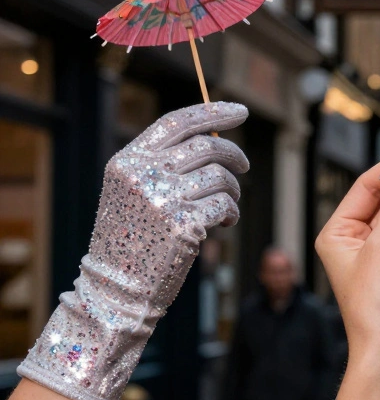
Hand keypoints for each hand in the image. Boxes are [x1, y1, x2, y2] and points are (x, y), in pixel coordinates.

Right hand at [19, 103, 247, 399]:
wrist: (116, 288)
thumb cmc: (131, 238)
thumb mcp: (132, 192)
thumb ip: (161, 163)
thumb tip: (212, 137)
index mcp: (127, 161)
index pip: (176, 122)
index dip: (212, 112)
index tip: (238, 110)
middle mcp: (143, 175)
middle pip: (207, 146)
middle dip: (233, 154)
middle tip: (244, 165)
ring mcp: (163, 199)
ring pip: (221, 177)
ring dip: (233, 190)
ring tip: (228, 206)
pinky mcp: (184, 224)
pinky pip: (225, 204)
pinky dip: (231, 212)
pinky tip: (224, 222)